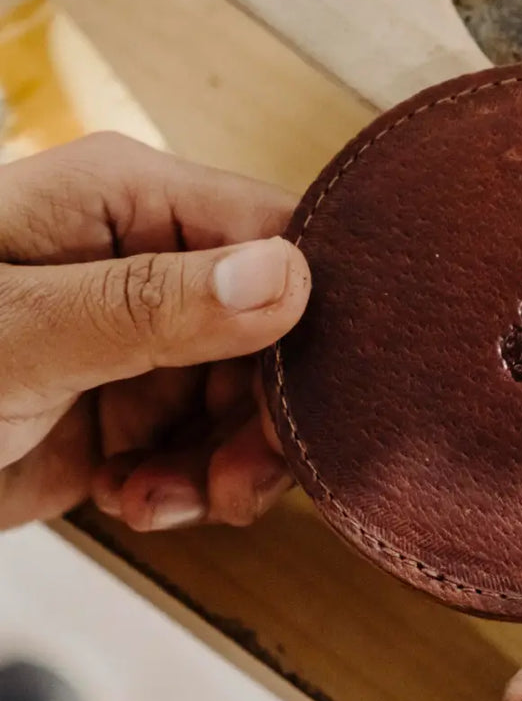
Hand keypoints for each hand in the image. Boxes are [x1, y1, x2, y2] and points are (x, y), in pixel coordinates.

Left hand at [0, 133, 309, 531]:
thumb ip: (151, 305)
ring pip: (249, 398)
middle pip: (277, 329)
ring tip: (161, 497)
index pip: (275, 231)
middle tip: (237, 481)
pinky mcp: (134, 405)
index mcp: (129, 202)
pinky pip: (207, 445)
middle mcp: (151, 261)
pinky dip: (186, 487)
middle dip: (264, 414)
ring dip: (224, 464)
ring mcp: (145, 337)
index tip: (307, 393)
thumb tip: (288, 276)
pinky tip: (131, 498)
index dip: (312, 309)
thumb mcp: (15, 334)